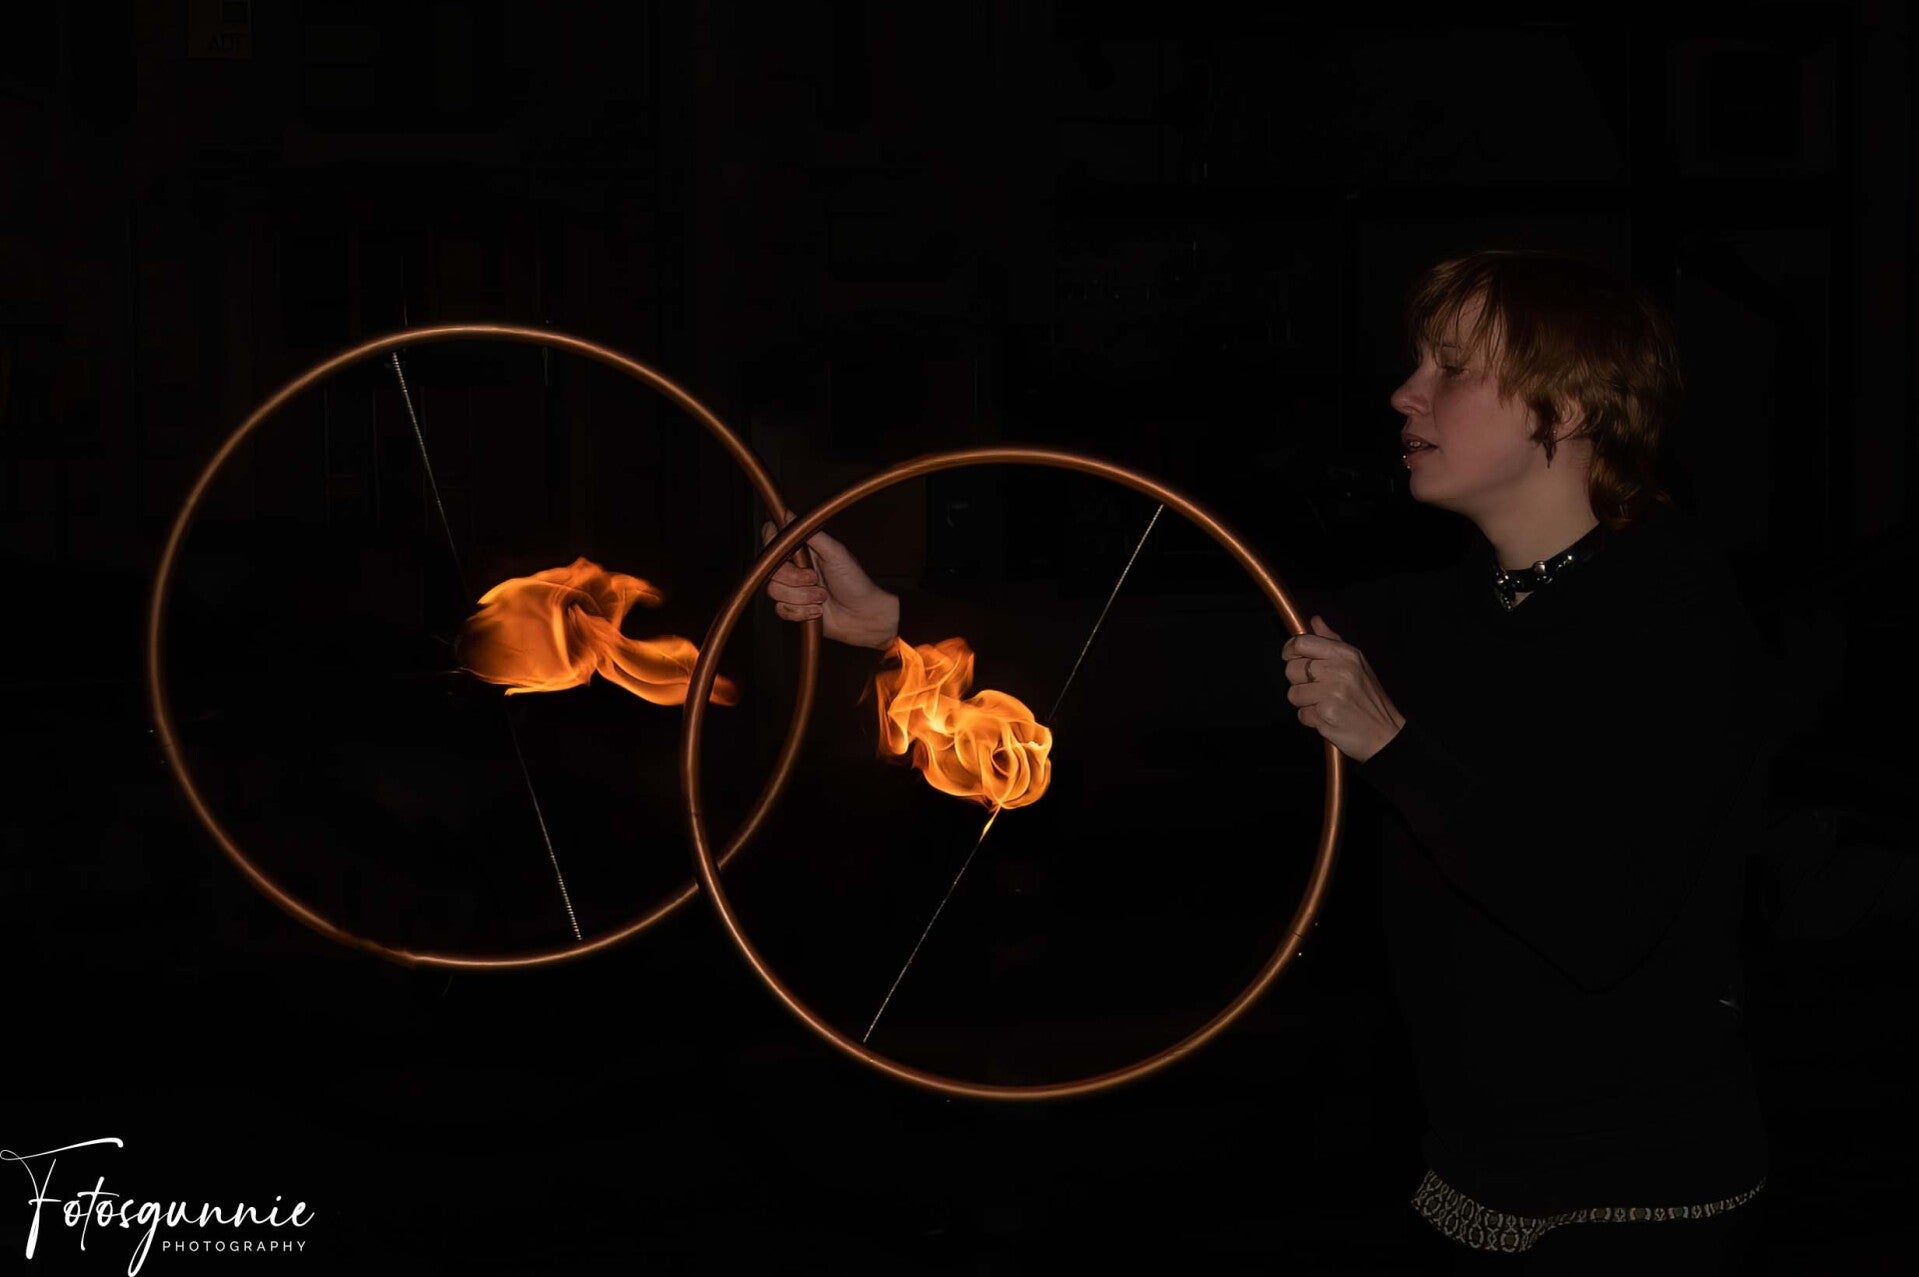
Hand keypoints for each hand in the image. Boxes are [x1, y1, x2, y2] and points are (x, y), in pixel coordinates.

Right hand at [761, 519, 899, 650]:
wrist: (863, 615)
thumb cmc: (855, 582)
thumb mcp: (835, 552)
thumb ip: (810, 533)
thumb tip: (788, 514)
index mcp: (803, 550)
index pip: (772, 539)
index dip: (774, 546)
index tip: (790, 554)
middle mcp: (794, 567)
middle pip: (771, 569)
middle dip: (795, 579)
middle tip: (815, 579)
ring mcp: (792, 588)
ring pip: (774, 590)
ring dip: (802, 597)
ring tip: (822, 597)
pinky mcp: (793, 608)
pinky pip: (780, 610)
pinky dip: (801, 612)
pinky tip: (817, 610)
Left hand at [1281, 615, 1405, 762]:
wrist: (1385, 733)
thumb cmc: (1369, 698)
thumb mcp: (1357, 663)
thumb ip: (1332, 641)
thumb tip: (1314, 621)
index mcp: (1345, 654)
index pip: (1302, 643)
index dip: (1290, 650)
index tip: (1291, 657)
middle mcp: (1338, 671)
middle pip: (1292, 669)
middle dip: (1298, 681)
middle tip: (1315, 688)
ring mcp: (1331, 694)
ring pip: (1293, 694)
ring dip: (1304, 702)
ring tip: (1323, 703)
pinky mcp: (1325, 716)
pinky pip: (1301, 714)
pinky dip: (1310, 719)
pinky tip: (1327, 717)